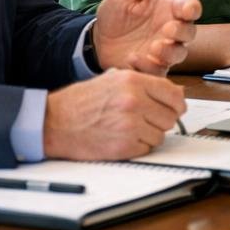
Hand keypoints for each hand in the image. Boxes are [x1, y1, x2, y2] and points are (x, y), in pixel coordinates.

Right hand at [42, 70, 185, 159]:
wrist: (53, 123)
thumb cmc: (80, 102)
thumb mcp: (112, 80)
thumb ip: (144, 84)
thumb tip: (176, 92)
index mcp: (133, 82)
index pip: (174, 95)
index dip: (176, 104)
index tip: (174, 108)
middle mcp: (134, 102)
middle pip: (170, 117)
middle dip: (161, 120)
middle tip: (146, 120)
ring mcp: (129, 125)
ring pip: (160, 135)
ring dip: (149, 135)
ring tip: (129, 129)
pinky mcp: (123, 146)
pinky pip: (146, 149)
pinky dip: (138, 147)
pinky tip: (122, 139)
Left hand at [92, 0, 201, 74]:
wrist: (96, 41)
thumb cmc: (116, 14)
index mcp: (170, 10)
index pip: (191, 9)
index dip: (192, 9)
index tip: (187, 9)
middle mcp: (171, 31)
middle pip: (190, 33)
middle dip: (182, 33)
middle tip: (166, 30)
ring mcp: (163, 51)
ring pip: (180, 54)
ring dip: (170, 52)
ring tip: (153, 48)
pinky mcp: (152, 68)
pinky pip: (160, 71)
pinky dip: (149, 67)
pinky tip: (133, 58)